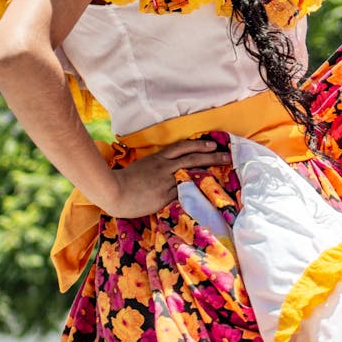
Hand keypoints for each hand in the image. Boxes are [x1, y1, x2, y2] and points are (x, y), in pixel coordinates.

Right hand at [105, 137, 230, 217]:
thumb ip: (157, 166)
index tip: (213, 144)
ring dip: (208, 173)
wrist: (114, 192)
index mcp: (159, 158)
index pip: (183, 148)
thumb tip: (170, 167)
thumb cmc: (125, 180)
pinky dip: (196, 192)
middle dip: (212, 156)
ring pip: (191, 175)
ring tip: (223, 171)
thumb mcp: (143, 166)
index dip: (199, 145)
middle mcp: (165, 168)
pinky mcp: (164, 197)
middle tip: (227, 155)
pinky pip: (183, 194)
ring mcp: (166, 182)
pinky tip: (208, 193)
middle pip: (192, 158)